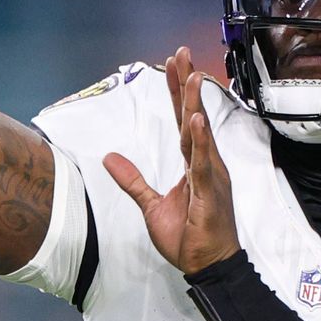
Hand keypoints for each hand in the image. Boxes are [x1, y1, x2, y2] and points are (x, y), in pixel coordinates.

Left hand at [103, 48, 240, 274]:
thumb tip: (109, 158)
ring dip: (194, 104)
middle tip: (182, 54)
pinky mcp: (211, 193)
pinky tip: (195, 122)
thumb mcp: (151, 205)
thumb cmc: (188, 237)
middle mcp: (206, 164)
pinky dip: (200, 142)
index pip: (183, 122)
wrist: (207, 266)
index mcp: (194, 164)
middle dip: (187, 86)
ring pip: (200, 134)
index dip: (177, 94)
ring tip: (191, 76)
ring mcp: (211, 176)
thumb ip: (133, 180)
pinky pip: (203, 164)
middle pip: (193, 118)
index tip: (172, 65)